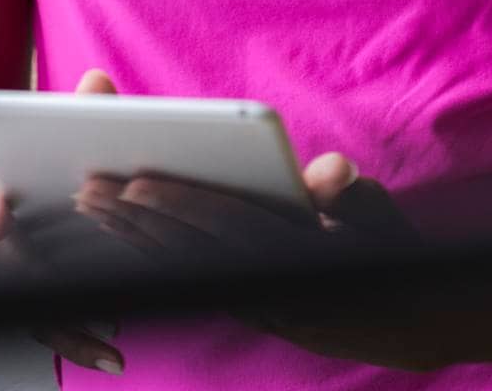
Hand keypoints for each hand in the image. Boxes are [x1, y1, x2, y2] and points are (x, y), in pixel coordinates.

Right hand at [0, 68, 141, 374]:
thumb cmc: (26, 155)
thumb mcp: (40, 125)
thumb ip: (73, 107)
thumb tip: (97, 83)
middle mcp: (0, 244)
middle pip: (16, 266)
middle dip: (45, 276)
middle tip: (74, 284)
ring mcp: (15, 277)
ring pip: (37, 308)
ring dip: (72, 327)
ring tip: (113, 341)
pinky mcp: (34, 299)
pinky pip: (54, 329)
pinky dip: (80, 344)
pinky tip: (116, 356)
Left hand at [74, 146, 429, 367]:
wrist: (404, 320)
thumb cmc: (385, 248)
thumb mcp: (375, 213)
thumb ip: (347, 193)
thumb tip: (334, 171)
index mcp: (295, 258)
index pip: (227, 226)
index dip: (179, 204)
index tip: (137, 182)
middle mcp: (266, 289)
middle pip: (189, 248)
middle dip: (135, 219)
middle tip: (87, 188)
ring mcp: (251, 305)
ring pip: (181, 267)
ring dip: (133, 238)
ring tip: (91, 206)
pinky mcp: (244, 311)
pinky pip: (187, 279)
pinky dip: (152, 256)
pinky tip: (123, 236)